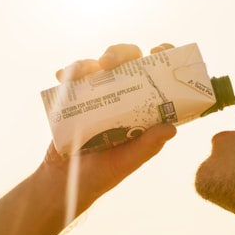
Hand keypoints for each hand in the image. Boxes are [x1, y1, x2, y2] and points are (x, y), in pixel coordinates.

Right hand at [39, 42, 177, 214]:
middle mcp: (122, 96)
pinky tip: (63, 75)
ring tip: (89, 69)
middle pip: (127, 61)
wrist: (64, 184)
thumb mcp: (127, 161)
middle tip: (112, 61)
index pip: (157, 76)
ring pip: (99, 64)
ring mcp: (97, 95)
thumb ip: (147, 146)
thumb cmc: (102, 173)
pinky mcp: (74, 98)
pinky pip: (72, 77)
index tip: (160, 49)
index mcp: (142, 108)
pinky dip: (69, 72)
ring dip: (94, 60)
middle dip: (123, 53)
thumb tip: (172, 128)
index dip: (162, 58)